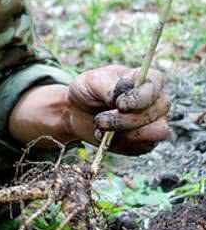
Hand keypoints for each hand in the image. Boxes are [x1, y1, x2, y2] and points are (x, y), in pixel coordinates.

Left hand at [9, 65, 169, 154]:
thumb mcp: (91, 81)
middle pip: (158, 112)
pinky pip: (142, 149)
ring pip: (154, 133)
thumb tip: (126, 97)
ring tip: (101, 127)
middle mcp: (152, 102)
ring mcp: (147, 123)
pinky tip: (104, 138)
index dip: (141, 97)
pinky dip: (123, 146)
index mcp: (145, 80)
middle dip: (128, 119)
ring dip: (127, 133)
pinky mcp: (138, 144)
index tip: (117, 102)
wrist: (70, 112)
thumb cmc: (81, 91)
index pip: (158, 87)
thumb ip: (111, 85)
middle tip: (102, 119)